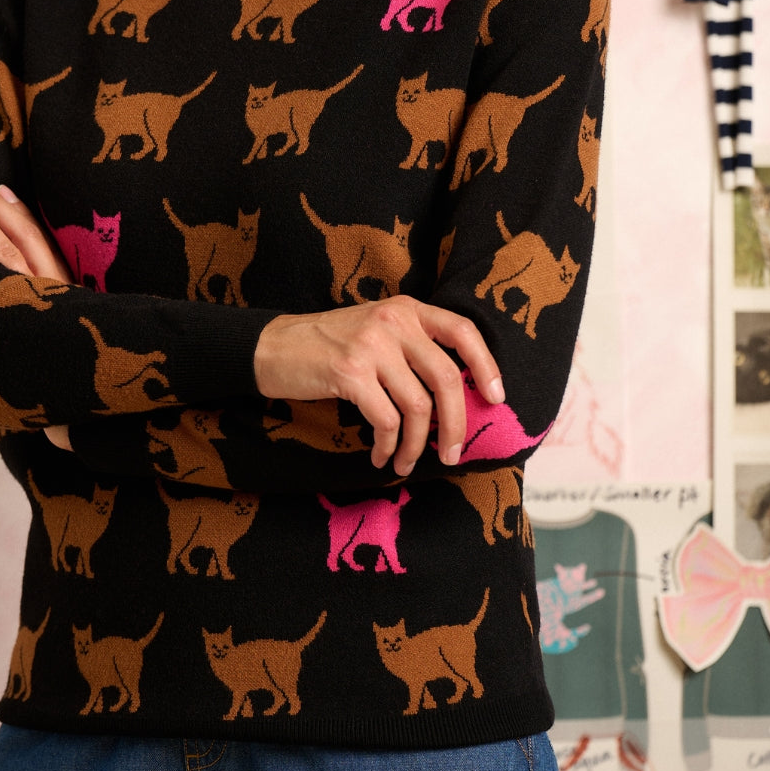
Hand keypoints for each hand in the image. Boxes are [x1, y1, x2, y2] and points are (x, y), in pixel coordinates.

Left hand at [0, 175, 73, 449]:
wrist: (83, 407)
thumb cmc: (71, 367)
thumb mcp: (68, 324)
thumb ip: (50, 303)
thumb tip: (26, 285)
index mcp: (66, 285)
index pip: (40, 239)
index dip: (19, 212)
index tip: (0, 189)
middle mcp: (52, 288)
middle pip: (19, 236)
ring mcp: (35, 301)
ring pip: (4, 251)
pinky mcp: (19, 318)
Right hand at [253, 296, 502, 478]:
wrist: (274, 347)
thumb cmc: (329, 346)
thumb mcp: (376, 331)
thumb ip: (412, 349)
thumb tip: (456, 398)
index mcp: (406, 308)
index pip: (462, 330)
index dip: (485, 365)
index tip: (495, 397)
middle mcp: (393, 320)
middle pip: (445, 377)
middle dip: (455, 424)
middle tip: (453, 454)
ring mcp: (371, 344)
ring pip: (416, 406)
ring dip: (416, 444)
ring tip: (404, 462)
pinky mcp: (349, 372)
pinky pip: (386, 420)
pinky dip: (388, 445)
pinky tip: (380, 455)